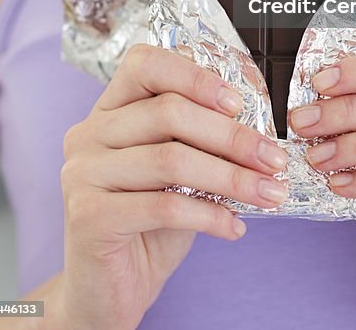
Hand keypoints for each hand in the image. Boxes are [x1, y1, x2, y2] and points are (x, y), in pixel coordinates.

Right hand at [59, 43, 287, 329]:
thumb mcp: (176, 172)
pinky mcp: (87, 215)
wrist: (107, 290)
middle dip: (232, 136)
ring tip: (269, 194)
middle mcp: (88, 133)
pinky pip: (163, 206)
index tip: (239, 103)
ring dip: (231, 177)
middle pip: (168, 113)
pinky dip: (209, 216)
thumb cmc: (148, 223)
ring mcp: (81, 173)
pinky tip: (233, 226)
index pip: (144, 64)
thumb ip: (199, 141)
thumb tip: (257, 129)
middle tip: (274, 158)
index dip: (194, 76)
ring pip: (171, 160)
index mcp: (109, 109)